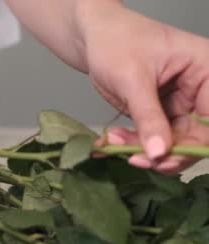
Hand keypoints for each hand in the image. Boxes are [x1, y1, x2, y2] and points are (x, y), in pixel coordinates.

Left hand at [77, 1, 208, 173]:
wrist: (93, 38)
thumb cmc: (116, 42)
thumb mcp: (132, 79)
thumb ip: (148, 117)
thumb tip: (159, 152)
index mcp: (205, 70)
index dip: (196, 143)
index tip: (167, 158)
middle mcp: (199, 89)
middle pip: (196, 136)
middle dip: (165, 152)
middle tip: (136, 160)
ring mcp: (179, 103)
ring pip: (172, 142)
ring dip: (143, 149)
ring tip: (115, 143)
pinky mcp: (159, 113)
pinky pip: (152, 138)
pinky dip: (133, 144)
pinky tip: (112, 140)